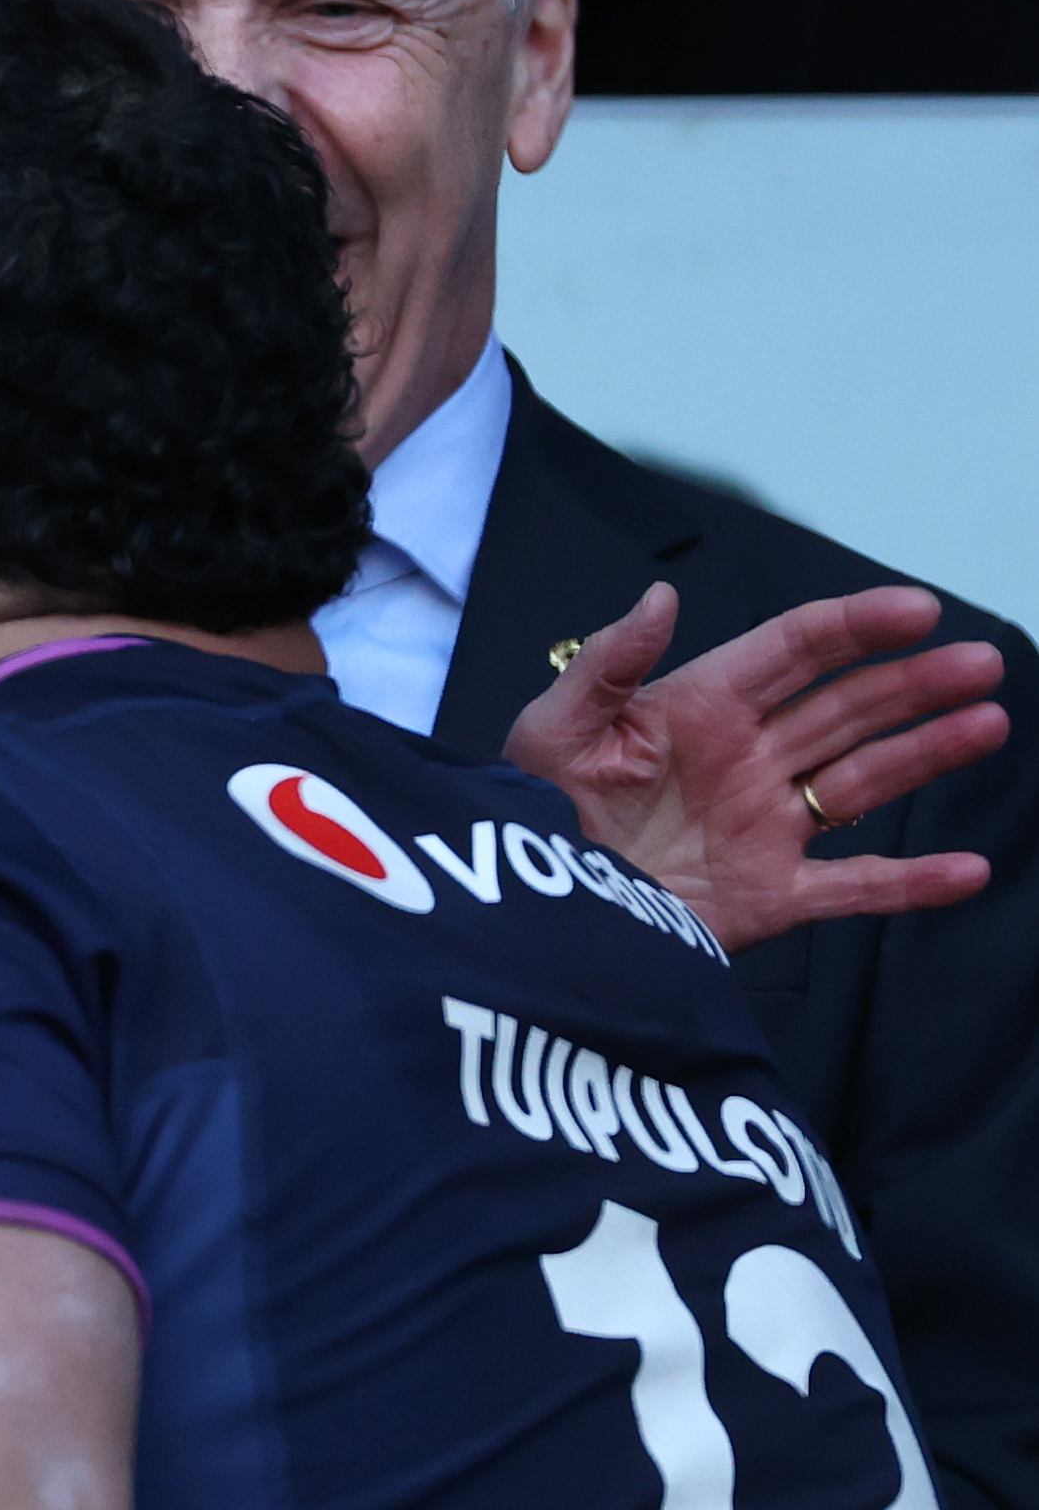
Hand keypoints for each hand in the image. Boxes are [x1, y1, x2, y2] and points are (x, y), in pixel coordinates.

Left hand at [506, 582, 1005, 951]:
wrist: (525, 912)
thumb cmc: (531, 812)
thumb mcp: (553, 730)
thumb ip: (608, 664)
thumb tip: (660, 597)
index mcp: (698, 709)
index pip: (792, 652)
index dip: (854, 626)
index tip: (916, 610)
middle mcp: (745, 761)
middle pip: (845, 709)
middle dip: (913, 684)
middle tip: (978, 662)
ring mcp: (763, 827)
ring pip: (863, 782)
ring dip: (927, 753)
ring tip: (986, 724)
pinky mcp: (768, 896)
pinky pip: (852, 888)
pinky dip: (910, 884)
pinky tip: (965, 871)